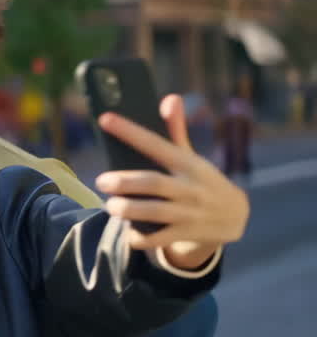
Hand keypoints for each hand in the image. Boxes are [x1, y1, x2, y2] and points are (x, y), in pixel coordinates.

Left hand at [96, 94, 249, 267]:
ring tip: (110, 206)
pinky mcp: (187, 233)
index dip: (131, 132)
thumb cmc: (203, 181)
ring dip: (129, 209)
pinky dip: (142, 238)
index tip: (105, 119)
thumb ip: (176, 131)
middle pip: (154, 183)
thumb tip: (170, 98)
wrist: (235, 217)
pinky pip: (161, 238)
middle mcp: (189, 187)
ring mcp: (189, 212)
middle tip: (101, 181)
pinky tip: (129, 234)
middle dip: (125, 182)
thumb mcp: (192, 157)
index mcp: (188, 164)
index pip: (157, 144)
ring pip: (155, 212)